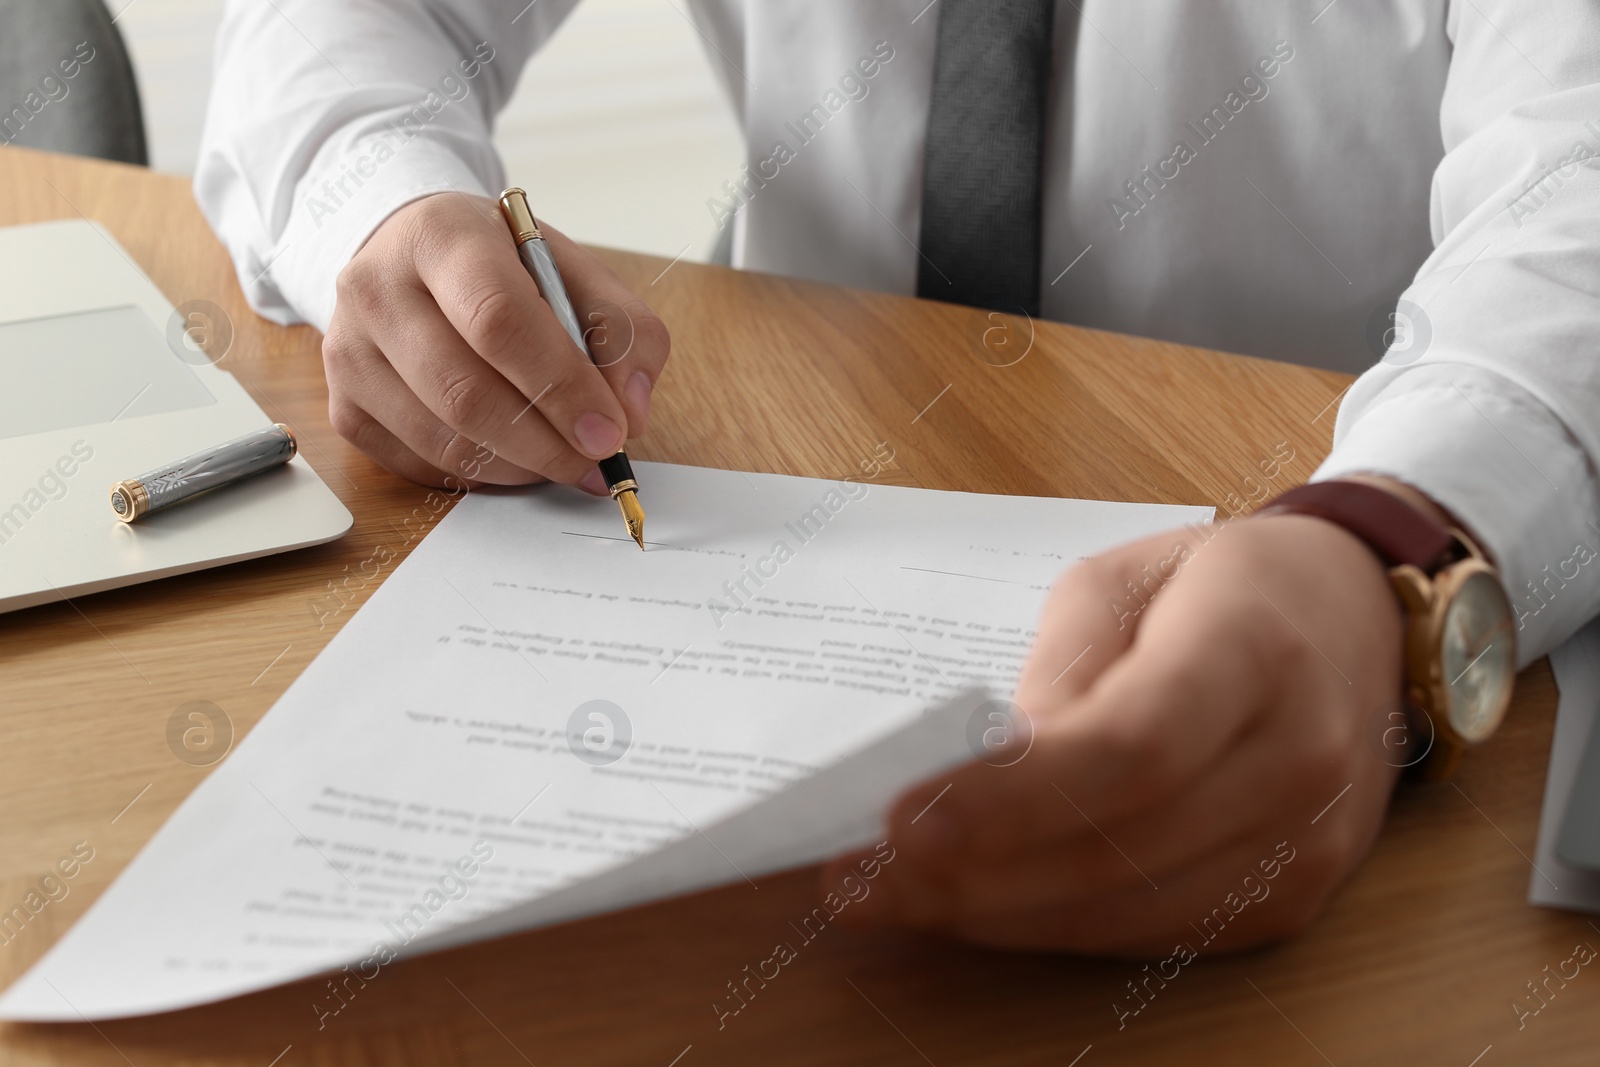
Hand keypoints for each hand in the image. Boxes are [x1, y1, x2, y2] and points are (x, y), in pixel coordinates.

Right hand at [323, 193, 668, 488]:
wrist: (413, 257)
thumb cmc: (503, 267)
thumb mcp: (574, 271)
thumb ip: (623, 331)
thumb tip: (630, 412)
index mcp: (441, 235)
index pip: (498, 320)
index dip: (560, 385)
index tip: (608, 432)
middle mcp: (376, 287)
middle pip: (465, 392)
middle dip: (545, 442)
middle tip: (596, 463)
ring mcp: (348, 351)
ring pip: (441, 439)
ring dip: (518, 467)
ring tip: (564, 461)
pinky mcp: (344, 405)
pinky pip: (419, 464)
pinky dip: (479, 475)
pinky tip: (513, 457)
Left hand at [823, 513, 1404, 953]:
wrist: (1354, 623)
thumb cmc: (1221, 585)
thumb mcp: (1121, 581)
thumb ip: (1055, 673)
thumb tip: (983, 777)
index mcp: (1255, 650)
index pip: (1132, 748)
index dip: (1014, 798)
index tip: (902, 816)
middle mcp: (1298, 760)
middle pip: (1117, 847)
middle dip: (971, 873)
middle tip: (859, 877)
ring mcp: (1305, 844)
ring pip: (1125, 911)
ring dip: (993, 916)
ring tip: (887, 898)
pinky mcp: (1290, 899)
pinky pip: (1151, 934)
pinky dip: (1049, 927)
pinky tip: (972, 909)